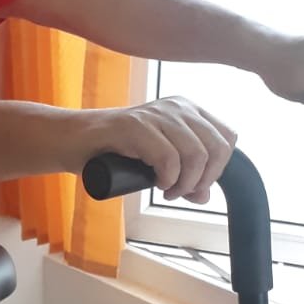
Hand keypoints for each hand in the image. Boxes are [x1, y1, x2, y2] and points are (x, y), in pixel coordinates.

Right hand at [83, 96, 236, 204]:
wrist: (75, 141)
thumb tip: (204, 196)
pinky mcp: (135, 125)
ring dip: (184, 183)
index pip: (228, 138)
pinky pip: (169, 158)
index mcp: (188, 110)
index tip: (196, 185)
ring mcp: (156, 113)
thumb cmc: (116, 151)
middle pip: (217, 148)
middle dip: (203, 180)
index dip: (218, 169)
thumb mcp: (158, 162)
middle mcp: (177, 107)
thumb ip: (184, 176)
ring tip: (166, 190)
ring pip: (196, 155)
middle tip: (180, 192)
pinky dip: (167, 179)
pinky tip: (156, 183)